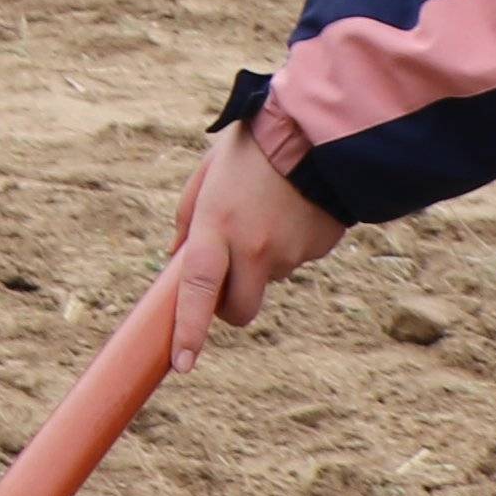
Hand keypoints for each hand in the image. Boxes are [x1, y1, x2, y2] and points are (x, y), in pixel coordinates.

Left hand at [152, 119, 341, 373]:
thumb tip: (177, 258)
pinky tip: (293, 208)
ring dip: (264, 259)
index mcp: (216, 226)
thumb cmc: (254, 147)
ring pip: (269, 278)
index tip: (181, 364)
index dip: (188, 330)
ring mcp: (289, 252)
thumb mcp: (207, 174)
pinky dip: (291, 243)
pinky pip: (298, 258)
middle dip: (231, 305)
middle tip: (230, 276)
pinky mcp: (319, 249)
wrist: (319, 130)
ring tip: (268, 210)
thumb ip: (188, 217)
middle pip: (240, 308)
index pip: (196, 290)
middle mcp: (252, 247)